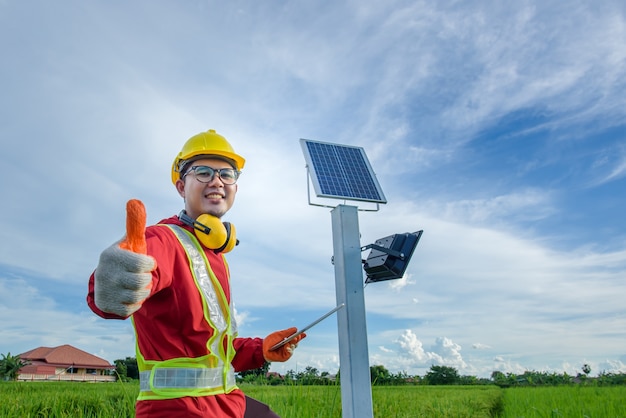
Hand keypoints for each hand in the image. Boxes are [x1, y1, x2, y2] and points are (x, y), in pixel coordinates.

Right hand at [94, 199, 154, 316]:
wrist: (107, 283)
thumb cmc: (125, 259)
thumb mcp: (129, 242)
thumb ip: (134, 224)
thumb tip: (135, 201)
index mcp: (111, 255)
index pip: (141, 263)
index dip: (149, 264)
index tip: (147, 263)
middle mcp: (105, 273)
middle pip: (141, 281)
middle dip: (147, 279)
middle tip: (143, 276)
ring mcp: (105, 290)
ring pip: (138, 295)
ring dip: (143, 291)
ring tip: (138, 285)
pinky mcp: (107, 306)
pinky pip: (132, 308)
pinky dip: (136, 303)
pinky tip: (130, 295)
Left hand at [262, 327, 305, 361]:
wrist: (263, 348)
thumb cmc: (270, 341)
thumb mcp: (279, 334)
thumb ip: (288, 332)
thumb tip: (296, 329)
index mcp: (287, 340)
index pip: (295, 338)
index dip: (300, 336)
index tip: (304, 333)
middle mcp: (288, 346)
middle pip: (296, 343)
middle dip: (297, 339)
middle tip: (297, 336)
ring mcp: (286, 352)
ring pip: (293, 347)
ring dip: (292, 344)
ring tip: (291, 340)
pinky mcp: (284, 357)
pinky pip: (289, 353)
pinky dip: (288, 349)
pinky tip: (287, 346)